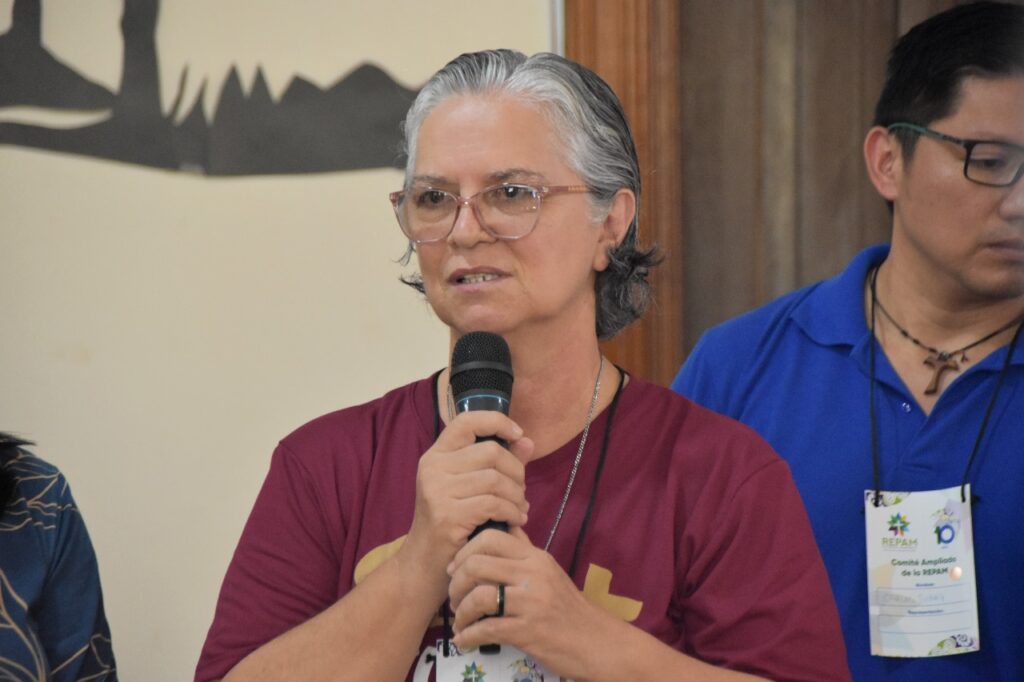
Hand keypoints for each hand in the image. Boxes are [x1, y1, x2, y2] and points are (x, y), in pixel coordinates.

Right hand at [398, 411, 534, 599]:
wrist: (424, 566)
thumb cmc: (453, 523)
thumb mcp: (470, 487)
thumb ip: (499, 463)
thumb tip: (527, 441)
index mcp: (436, 455)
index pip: (467, 421)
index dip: (496, 421)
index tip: (518, 434)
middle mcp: (432, 467)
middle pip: (491, 452)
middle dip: (516, 472)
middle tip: (520, 492)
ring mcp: (436, 491)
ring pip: (496, 479)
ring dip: (517, 496)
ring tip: (520, 509)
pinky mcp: (447, 516)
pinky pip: (494, 504)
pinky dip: (512, 512)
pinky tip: (516, 521)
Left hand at [447, 526, 611, 679]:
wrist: (597, 642)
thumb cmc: (568, 608)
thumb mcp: (549, 571)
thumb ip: (525, 550)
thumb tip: (505, 527)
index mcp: (535, 557)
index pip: (491, 537)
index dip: (464, 551)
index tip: (455, 568)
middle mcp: (532, 574)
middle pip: (477, 564)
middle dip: (456, 584)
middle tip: (454, 599)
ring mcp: (531, 602)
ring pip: (478, 596)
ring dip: (461, 613)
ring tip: (460, 622)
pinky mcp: (528, 631)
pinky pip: (487, 630)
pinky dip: (469, 636)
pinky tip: (464, 641)